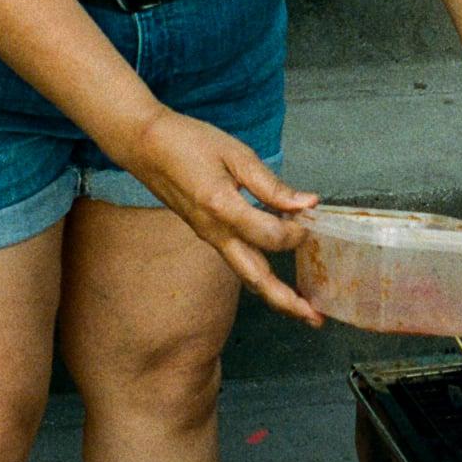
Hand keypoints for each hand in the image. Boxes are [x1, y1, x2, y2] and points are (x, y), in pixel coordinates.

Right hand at [118, 108, 325, 324]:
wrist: (145, 146)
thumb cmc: (188, 143)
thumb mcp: (236, 154)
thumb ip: (271, 185)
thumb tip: (306, 203)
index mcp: (223, 209)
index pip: (271, 236)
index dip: (297, 232)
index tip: (311, 217)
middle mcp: (216, 233)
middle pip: (257, 278)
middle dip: (288, 301)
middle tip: (316, 318)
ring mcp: (210, 238)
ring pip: (247, 276)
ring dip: (276, 296)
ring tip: (302, 309)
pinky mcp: (208, 236)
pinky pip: (238, 262)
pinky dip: (262, 276)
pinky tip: (278, 276)